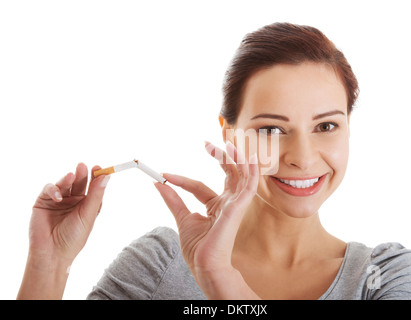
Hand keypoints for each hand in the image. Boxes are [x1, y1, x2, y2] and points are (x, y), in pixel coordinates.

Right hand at [29, 163, 108, 262]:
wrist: (52, 253)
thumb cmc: (74, 237)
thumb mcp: (88, 215)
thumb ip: (96, 195)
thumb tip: (106, 176)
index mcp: (86, 204)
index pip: (92, 187)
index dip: (96, 177)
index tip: (99, 168)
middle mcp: (72, 201)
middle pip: (79, 183)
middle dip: (82, 174)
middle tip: (84, 166)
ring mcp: (58, 201)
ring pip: (64, 183)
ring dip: (68, 179)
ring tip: (71, 176)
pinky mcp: (43, 202)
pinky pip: (49, 189)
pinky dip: (53, 189)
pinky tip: (58, 197)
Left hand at [154, 141, 259, 298]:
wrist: (204, 264)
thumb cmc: (198, 248)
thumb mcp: (182, 218)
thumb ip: (173, 200)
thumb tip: (159, 184)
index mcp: (216, 206)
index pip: (199, 186)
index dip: (182, 180)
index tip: (164, 175)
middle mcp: (228, 203)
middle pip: (227, 174)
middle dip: (220, 157)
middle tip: (207, 144)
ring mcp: (235, 204)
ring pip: (241, 175)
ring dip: (236, 158)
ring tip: (227, 143)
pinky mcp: (239, 207)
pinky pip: (249, 185)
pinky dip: (251, 171)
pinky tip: (249, 158)